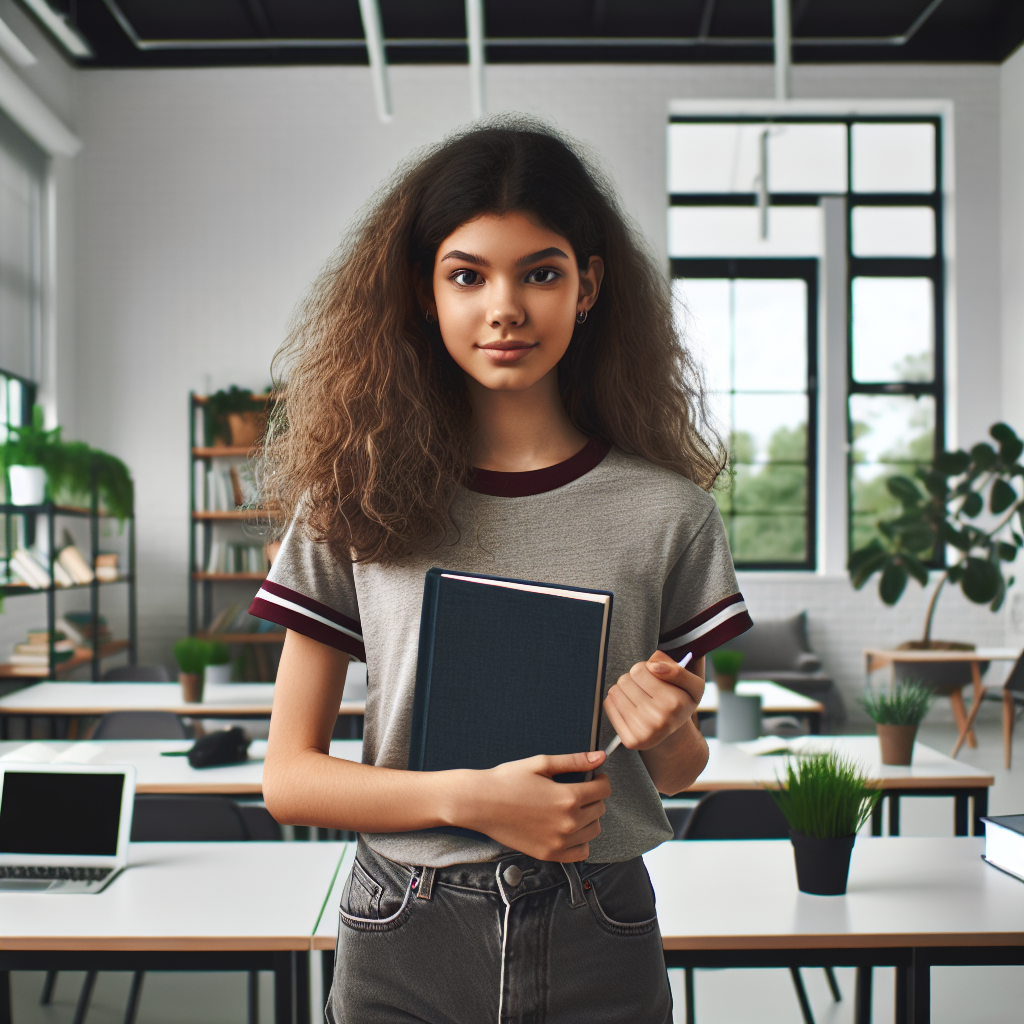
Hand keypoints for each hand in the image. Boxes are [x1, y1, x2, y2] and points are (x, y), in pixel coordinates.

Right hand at [449, 750, 609, 861]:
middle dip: (594, 797)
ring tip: (572, 807)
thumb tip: (600, 757)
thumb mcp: (541, 764)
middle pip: (600, 809)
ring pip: (594, 830)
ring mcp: (559, 841)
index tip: (594, 777)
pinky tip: (569, 828)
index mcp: (567, 797)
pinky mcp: (549, 854)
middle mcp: (567, 822)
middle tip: (578, 789)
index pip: (603, 790)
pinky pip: (581, 852)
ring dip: (590, 818)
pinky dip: (581, 841)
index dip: (601, 780)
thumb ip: (574, 761)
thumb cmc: (507, 780)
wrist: (480, 803)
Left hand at [603, 650, 703, 750]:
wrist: (673, 733)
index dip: (645, 669)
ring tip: (638, 697)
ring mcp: (643, 731)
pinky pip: (609, 706)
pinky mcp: (630, 740)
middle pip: (624, 680)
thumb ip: (677, 670)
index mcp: (675, 702)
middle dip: (632, 680)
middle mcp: (659, 719)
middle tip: (645, 689)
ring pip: (614, 692)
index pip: (638, 669)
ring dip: (624, 690)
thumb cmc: (679, 703)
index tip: (654, 677)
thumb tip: (653, 666)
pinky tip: (630, 707)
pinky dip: (616, 702)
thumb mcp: (691, 685)